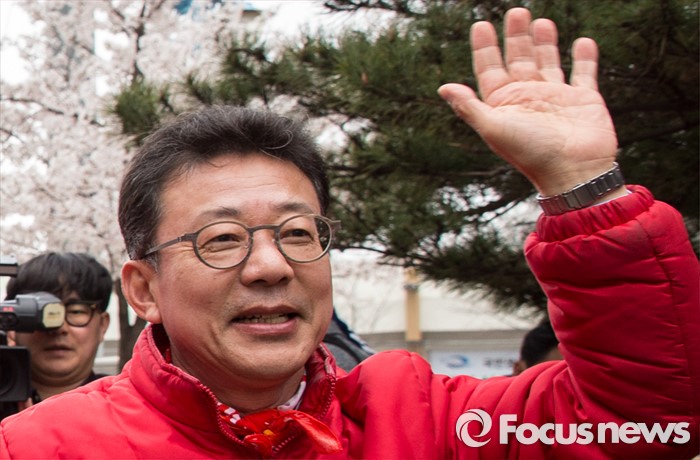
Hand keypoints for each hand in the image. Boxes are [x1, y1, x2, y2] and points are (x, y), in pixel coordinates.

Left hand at [438, 8, 618, 195]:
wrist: (574, 172)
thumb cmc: (531, 153)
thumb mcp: (494, 128)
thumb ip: (469, 106)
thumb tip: (443, 88)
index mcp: (504, 104)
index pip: (490, 69)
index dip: (485, 47)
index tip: (480, 25)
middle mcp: (528, 97)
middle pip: (519, 59)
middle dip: (516, 36)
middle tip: (515, 12)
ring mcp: (556, 97)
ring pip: (548, 61)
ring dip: (544, 42)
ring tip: (541, 21)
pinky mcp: (584, 99)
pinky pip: (584, 73)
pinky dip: (584, 58)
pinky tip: (583, 41)